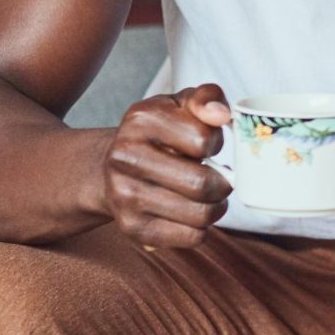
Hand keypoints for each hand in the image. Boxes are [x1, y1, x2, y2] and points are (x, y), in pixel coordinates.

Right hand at [100, 83, 231, 248]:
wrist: (110, 168)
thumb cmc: (158, 134)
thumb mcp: (179, 104)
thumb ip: (207, 97)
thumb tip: (221, 115)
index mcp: (141, 119)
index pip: (204, 140)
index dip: (216, 144)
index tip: (208, 146)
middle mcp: (125, 157)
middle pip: (202, 184)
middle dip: (223, 183)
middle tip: (220, 179)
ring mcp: (124, 195)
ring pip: (200, 215)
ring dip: (217, 207)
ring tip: (210, 196)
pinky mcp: (132, 228)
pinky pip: (190, 237)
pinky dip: (202, 228)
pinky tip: (193, 213)